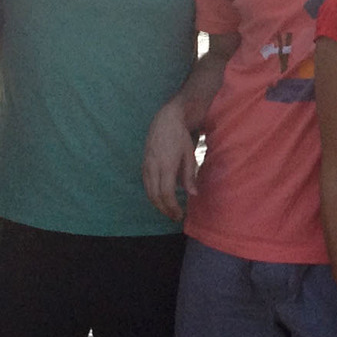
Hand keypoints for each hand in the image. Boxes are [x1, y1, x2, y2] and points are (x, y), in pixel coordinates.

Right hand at [142, 100, 199, 221]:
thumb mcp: (189, 155)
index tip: (180, 215)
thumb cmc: (180, 137)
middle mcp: (153, 167)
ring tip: (169, 210)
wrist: (166, 120)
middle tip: (175, 216)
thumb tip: (193, 194)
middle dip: (165, 209)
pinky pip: (146, 184)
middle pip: (155, 196)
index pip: (166, 193)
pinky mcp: (144, 164)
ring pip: (148, 192)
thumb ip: (189, 175)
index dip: (172, 207)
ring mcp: (146, 165)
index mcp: (166, 165)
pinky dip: (153, 195)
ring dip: (158, 204)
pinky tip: (162, 198)